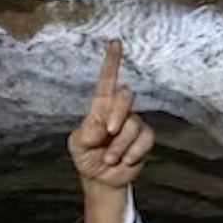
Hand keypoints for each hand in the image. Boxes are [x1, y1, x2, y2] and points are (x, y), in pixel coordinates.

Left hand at [67, 39, 153, 188]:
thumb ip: (87, 131)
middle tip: (108, 132)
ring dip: (119, 146)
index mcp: (99, 108)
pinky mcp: (144, 138)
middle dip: (117, 114)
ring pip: (133, 124)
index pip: (106, 81)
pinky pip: (144, 139)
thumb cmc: (87, 157)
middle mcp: (118, 111)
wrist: (101, 179)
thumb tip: (103, 125)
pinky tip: (124, 160)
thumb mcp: (78, 144)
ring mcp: (133, 124)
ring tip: (109, 158)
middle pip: (125, 96)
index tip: (114, 43)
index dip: (111, 62)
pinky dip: (132, 152)